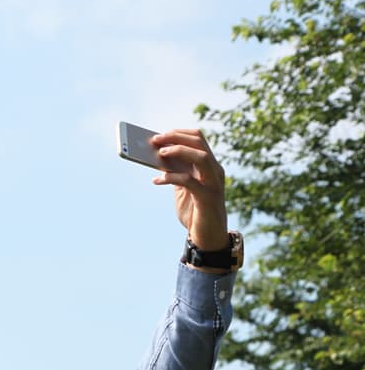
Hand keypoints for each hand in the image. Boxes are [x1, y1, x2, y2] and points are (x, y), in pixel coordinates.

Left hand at [149, 129, 228, 249]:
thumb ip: (175, 172)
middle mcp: (215, 170)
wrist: (208, 237)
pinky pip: (189, 181)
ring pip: (201, 157)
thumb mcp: (182, 188)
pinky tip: (156, 180)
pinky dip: (171, 177)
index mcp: (209, 165)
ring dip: (179, 151)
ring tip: (160, 153)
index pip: (199, 138)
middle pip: (199, 142)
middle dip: (176, 137)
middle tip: (155, 140)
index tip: (160, 134)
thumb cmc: (194, 211)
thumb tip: (157, 157)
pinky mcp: (208, 197)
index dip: (179, 133)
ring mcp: (214, 183)